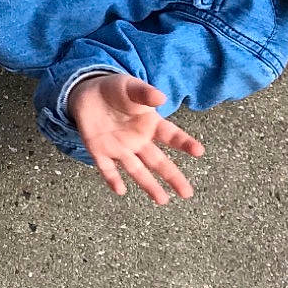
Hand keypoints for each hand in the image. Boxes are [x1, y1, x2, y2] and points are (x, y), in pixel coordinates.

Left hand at [67, 73, 204, 203]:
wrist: (88, 91)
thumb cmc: (116, 90)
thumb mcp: (131, 87)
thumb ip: (145, 93)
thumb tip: (160, 97)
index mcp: (149, 124)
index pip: (170, 135)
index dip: (184, 143)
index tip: (199, 151)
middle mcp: (138, 140)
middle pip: (157, 161)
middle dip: (172, 176)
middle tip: (187, 193)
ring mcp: (119, 148)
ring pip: (136, 170)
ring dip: (148, 185)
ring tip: (163, 201)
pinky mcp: (99, 151)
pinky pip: (107, 168)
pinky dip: (112, 179)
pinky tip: (120, 190)